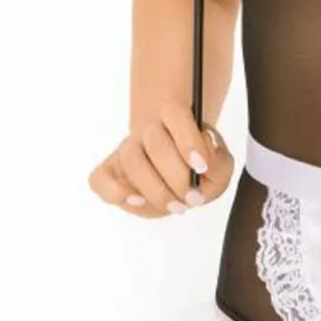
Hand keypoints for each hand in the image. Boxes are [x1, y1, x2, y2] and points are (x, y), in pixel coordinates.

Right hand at [88, 104, 234, 217]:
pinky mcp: (109, 172)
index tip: (202, 166)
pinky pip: (100, 181)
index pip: (176, 115)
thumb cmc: (196, 166)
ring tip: (177, 206)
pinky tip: (139, 202)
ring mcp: (126, 150)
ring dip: (156, 189)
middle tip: (194, 197)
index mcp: (174, 115)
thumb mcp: (218, 164)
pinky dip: (117, 193)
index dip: (188, 140)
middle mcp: (148, 129)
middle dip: (177, 176)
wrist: (175, 168)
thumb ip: (219, 168)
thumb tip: (204, 172)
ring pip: (132, 161)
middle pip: (156, 143)